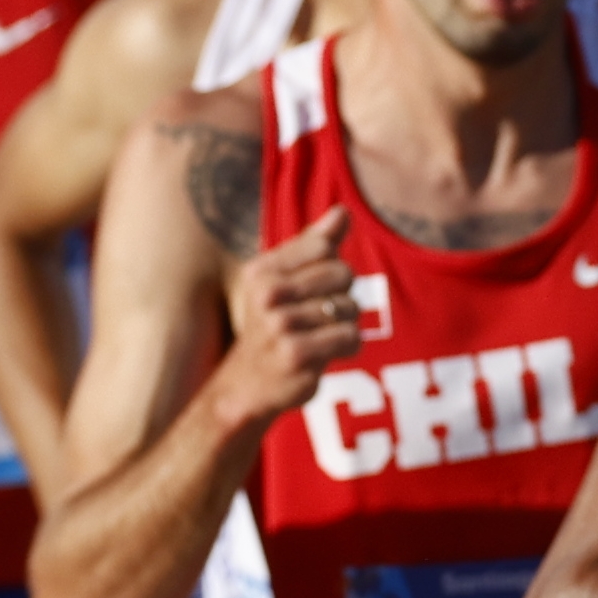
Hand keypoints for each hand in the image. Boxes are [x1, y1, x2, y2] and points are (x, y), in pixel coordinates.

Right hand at [200, 205, 366, 433]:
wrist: (247, 386)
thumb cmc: (273, 327)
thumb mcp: (284, 282)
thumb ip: (314, 245)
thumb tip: (344, 211)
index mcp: (263, 270)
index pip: (324, 247)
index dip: (331, 268)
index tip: (313, 289)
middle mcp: (268, 294)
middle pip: (343, 274)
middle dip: (343, 296)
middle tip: (319, 317)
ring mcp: (281, 325)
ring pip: (350, 308)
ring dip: (345, 325)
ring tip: (320, 336)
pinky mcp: (297, 355)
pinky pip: (350, 337)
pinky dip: (348, 346)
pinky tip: (325, 353)